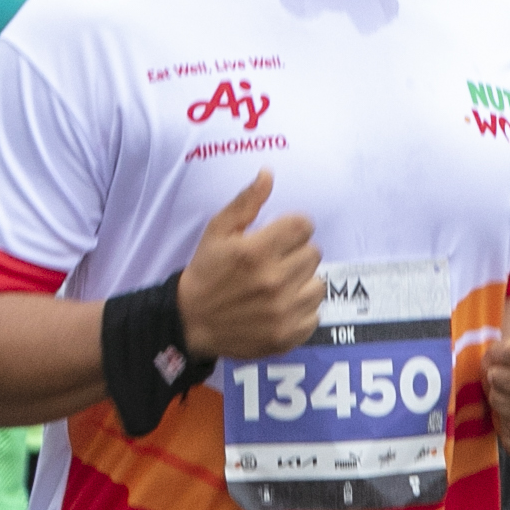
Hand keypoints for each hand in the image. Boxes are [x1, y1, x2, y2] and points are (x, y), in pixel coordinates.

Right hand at [178, 173, 322, 360]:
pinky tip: (280, 307)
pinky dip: (301, 310)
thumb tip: (268, 174)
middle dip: (296, 254)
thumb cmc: (206, 272)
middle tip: (274, 263)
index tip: (279, 237)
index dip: (292, 229)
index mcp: (257, 251)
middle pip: (313, 253)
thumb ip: (246, 202)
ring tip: (279, 286)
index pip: (304, 226)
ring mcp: (283, 311)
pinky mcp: (288, 334)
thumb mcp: (217, 231)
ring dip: (302, 282)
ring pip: (318, 283)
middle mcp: (273, 280)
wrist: (192, 322)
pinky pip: (315, 313)